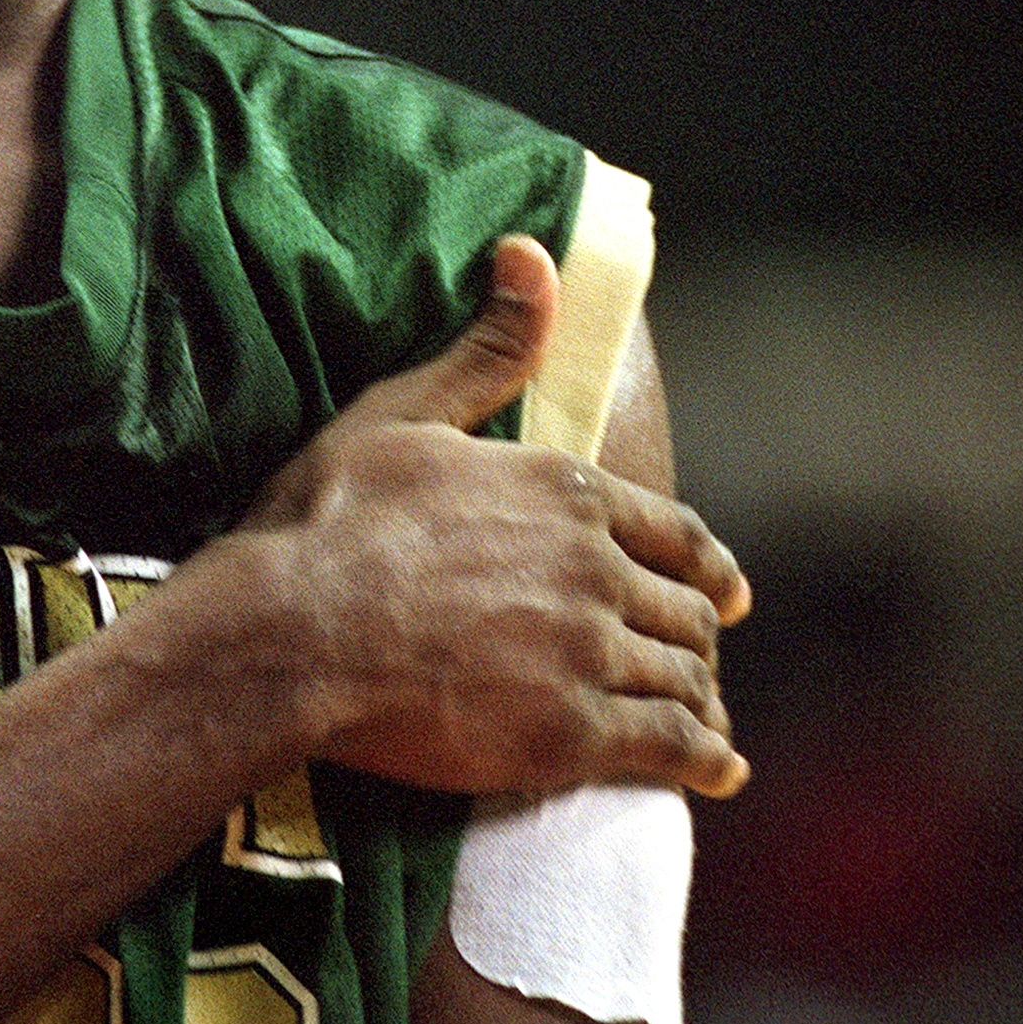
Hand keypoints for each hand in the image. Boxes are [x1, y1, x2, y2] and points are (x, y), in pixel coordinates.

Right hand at [239, 236, 749, 800]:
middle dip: (697, 632)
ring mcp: (589, 651)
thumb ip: (488, 348)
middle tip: (698, 657)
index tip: (729, 589)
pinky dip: (705, 759)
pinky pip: (671, 747)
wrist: (292, 630)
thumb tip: (531, 251)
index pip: (673, 530)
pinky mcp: (571, 733)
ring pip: (684, 675)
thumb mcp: (406, 410)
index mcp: (565, 489)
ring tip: (706, 719)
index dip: (706, 563)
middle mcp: (595, 566)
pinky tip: (718, 771)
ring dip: (700, 696)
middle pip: (686, 607)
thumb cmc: (333, 517)